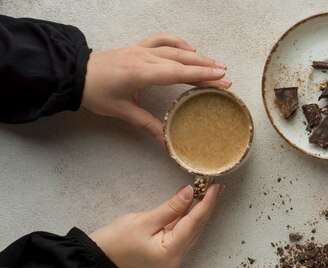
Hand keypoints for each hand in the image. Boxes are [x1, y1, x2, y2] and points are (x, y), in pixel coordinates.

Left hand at [81, 34, 231, 146]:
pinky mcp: (137, 48)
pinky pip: (162, 40)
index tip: (220, 78)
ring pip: (175, 49)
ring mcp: (141, 50)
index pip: (178, 73)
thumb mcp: (121, 111)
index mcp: (141, 73)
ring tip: (215, 64)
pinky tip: (190, 48)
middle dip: (206, 68)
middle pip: (182, 60)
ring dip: (197, 56)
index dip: (201, 76)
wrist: (74, 74)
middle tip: (226, 76)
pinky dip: (178, 42)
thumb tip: (165, 141)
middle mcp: (144, 58)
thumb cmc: (96, 92)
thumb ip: (146, 124)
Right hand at [89, 184, 223, 267]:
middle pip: (196, 227)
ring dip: (199, 211)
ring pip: (192, 229)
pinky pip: (184, 232)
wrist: (103, 255)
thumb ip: (171, 207)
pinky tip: (194, 204)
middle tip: (217, 187)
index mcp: (171, 252)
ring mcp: (174, 257)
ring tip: (209, 192)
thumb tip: (190, 192)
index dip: (207, 204)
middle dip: (206, 206)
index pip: (194, 223)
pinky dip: (188, 217)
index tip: (217, 188)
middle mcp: (177, 258)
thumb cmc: (118, 239)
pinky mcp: (170, 252)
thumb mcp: (145, 220)